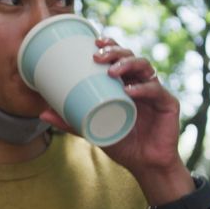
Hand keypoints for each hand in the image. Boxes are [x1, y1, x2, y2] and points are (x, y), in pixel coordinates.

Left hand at [39, 37, 194, 204]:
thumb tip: (41, 112)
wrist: (145, 165)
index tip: (94, 43)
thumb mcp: (92, 130)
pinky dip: (143, 89)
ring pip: (145, 67)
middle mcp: (141, 83)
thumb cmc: (121, 143)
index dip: (110, 45)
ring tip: (112, 71)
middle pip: (131, 56)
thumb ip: (70, 121)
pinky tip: (130, 90)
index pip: (120, 57)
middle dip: (115, 51)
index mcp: (126, 83)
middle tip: (98, 56)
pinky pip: (156, 91)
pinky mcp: (168, 104)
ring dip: (128, 64)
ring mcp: (155, 92)